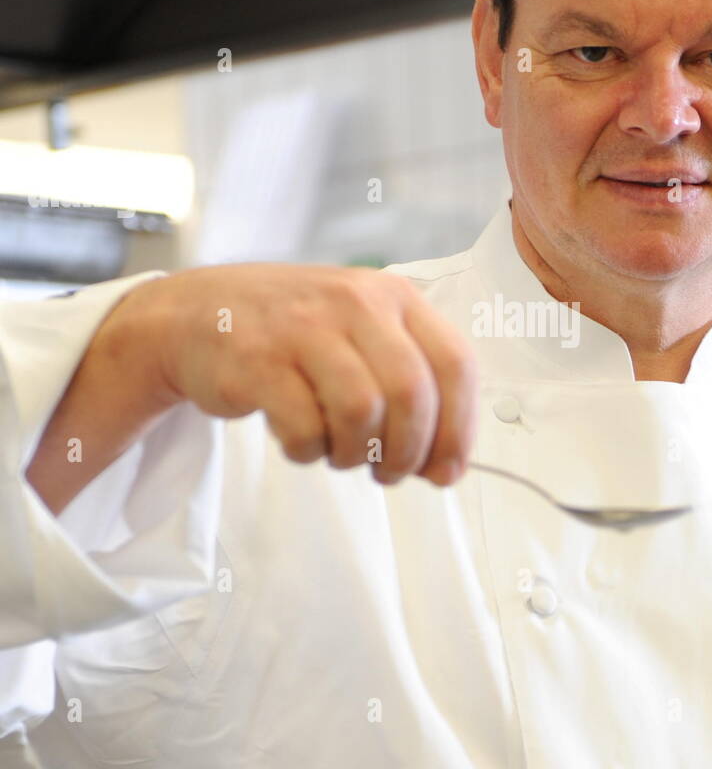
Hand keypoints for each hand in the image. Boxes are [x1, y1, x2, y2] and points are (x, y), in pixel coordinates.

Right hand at [113, 263, 478, 485]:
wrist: (196, 313)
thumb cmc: (293, 333)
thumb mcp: (362, 336)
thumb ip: (410, 389)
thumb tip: (448, 467)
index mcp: (392, 296)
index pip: (455, 364)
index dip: (459, 429)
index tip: (447, 469)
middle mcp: (353, 303)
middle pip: (412, 394)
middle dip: (408, 452)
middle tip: (389, 472)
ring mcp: (303, 327)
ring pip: (362, 412)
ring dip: (356, 454)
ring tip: (340, 454)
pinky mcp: (257, 359)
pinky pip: (304, 427)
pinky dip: (308, 451)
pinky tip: (300, 441)